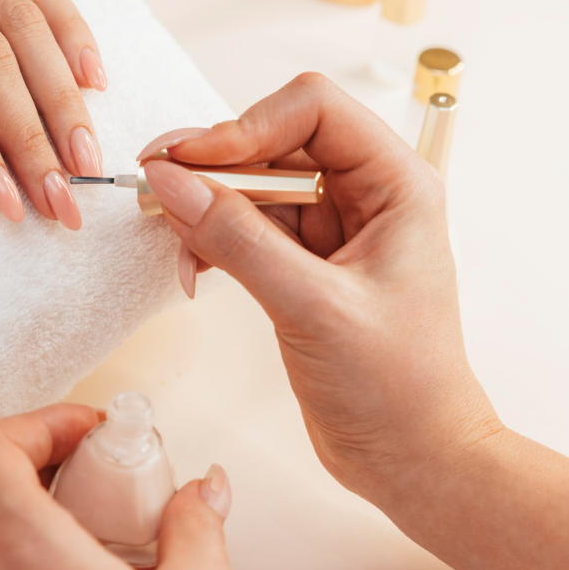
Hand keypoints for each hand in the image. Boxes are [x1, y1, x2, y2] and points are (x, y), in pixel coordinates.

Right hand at [138, 73, 502, 496]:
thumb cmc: (396, 388)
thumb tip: (171, 182)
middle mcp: (367, 195)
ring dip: (205, 206)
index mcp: (396, 184)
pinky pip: (245, 228)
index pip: (312, 109)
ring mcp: (333, 231)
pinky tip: (192, 271)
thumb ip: (238, 239)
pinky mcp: (304, 266)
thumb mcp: (312, 307)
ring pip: (252, 185)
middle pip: (274, 140)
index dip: (245, 125)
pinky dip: (211, 240)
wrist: (413, 460)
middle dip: (213, 164)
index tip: (189, 163)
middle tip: (155, 189)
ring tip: (173, 242)